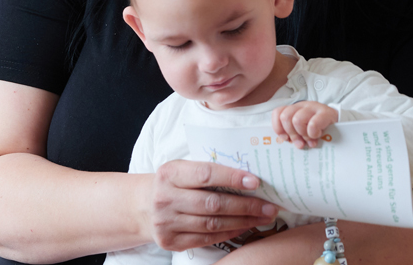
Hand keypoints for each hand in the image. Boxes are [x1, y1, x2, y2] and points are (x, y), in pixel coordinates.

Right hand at [147, 159, 280, 251]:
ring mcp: (167, 222)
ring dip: (243, 221)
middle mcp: (165, 198)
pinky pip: (207, 238)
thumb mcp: (181, 170)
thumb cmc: (172, 184)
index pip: (205, 174)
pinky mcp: (171, 241)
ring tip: (263, 217)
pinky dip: (230, 232)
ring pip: (213, 224)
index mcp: (169, 173)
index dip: (232, 178)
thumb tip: (248, 176)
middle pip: (213, 204)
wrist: (143, 207)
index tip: (255, 182)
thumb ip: (207, 171)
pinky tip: (245, 227)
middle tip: (269, 205)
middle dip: (246, 205)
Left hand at [272, 101, 336, 148]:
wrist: (340, 123)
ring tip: (310, 140)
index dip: (278, 127)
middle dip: (291, 133)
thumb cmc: (319, 129)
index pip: (278, 113)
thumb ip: (294, 134)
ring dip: (303, 134)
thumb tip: (288, 142)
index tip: (286, 138)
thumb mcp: (303, 130)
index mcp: (294, 109)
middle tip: (300, 142)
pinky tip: (317, 136)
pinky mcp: (325, 112)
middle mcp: (302, 106)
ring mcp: (313, 107)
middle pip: (285, 117)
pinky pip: (312, 124)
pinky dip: (313, 133)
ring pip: (297, 120)